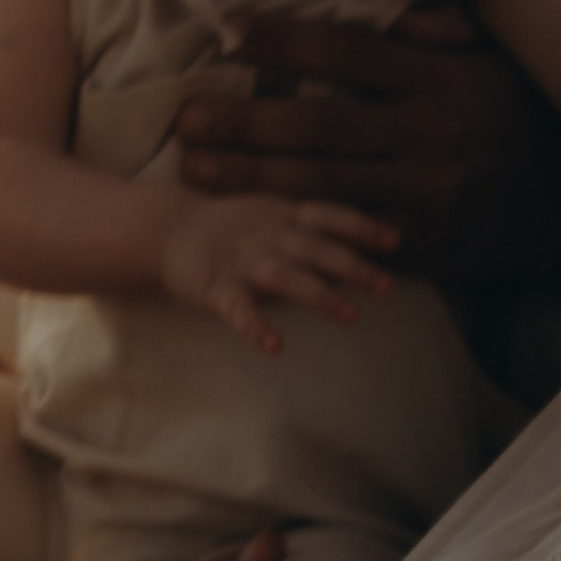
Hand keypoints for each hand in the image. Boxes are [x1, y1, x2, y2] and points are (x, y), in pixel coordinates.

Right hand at [160, 190, 396, 352]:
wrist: (166, 230)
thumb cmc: (231, 227)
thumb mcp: (272, 213)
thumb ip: (310, 226)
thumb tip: (361, 240)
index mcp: (282, 216)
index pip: (328, 216)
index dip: (361, 228)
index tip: (395, 242)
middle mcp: (266, 235)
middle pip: (314, 249)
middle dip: (351, 266)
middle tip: (386, 286)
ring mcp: (241, 261)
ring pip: (284, 276)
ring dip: (319, 295)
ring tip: (351, 316)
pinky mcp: (216, 289)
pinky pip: (239, 310)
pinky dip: (257, 328)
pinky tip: (277, 346)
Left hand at [173, 8, 560, 292]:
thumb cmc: (531, 116)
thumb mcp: (499, 56)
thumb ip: (438, 24)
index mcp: (440, 79)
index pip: (347, 54)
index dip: (284, 42)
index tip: (228, 30)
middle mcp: (428, 133)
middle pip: (319, 125)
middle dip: (245, 121)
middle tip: (184, 117)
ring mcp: (426, 192)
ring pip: (322, 184)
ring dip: (252, 177)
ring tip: (195, 168)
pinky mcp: (426, 243)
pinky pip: (352, 234)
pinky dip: (301, 228)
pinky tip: (252, 223)